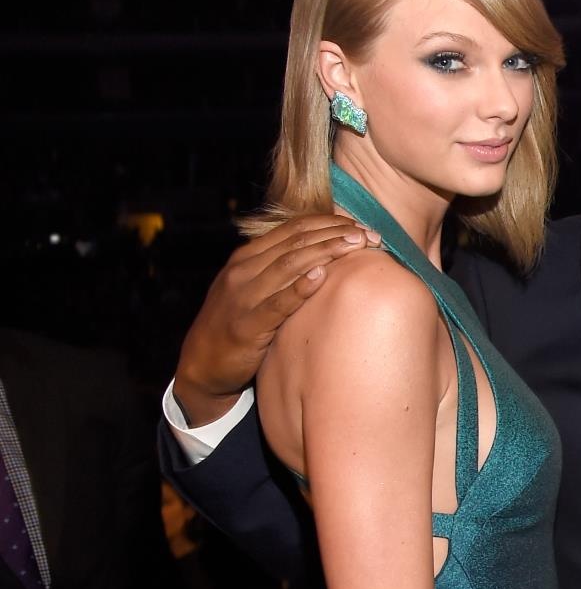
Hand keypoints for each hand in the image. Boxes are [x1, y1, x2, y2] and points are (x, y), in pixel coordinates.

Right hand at [173, 215, 378, 425]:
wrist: (202, 364)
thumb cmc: (238, 325)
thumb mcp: (255, 289)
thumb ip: (280, 270)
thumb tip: (323, 257)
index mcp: (247, 257)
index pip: (292, 229)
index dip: (328, 223)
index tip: (360, 225)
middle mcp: (244, 271)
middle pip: (295, 242)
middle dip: (335, 234)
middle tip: (370, 234)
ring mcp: (243, 297)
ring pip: (288, 265)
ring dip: (325, 252)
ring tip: (355, 245)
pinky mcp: (247, 326)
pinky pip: (276, 304)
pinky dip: (298, 288)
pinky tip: (320, 276)